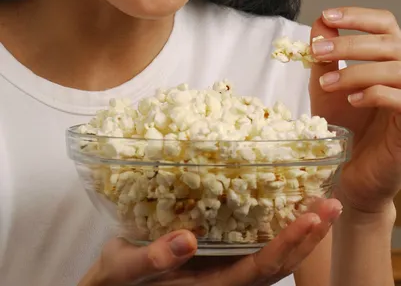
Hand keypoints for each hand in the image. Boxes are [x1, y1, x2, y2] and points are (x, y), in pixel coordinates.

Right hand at [80, 199, 340, 284]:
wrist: (112, 285)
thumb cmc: (116, 279)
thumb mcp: (126, 268)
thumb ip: (153, 258)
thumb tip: (187, 240)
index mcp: (209, 285)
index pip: (259, 269)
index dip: (288, 245)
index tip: (311, 218)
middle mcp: (224, 280)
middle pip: (278, 264)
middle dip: (308, 236)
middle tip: (331, 204)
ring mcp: (224, 269)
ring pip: (273, 256)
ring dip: (301, 232)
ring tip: (322, 203)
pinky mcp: (220, 255)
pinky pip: (257, 245)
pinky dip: (279, 226)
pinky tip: (287, 203)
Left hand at [309, 6, 400, 213]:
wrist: (351, 173)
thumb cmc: (345, 128)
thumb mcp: (327, 87)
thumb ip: (325, 57)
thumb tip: (319, 23)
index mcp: (388, 60)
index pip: (385, 24)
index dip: (359, 15)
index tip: (327, 17)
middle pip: (390, 42)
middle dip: (349, 43)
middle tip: (316, 51)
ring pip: (397, 68)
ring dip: (357, 71)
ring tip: (327, 85)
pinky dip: (376, 94)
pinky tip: (353, 101)